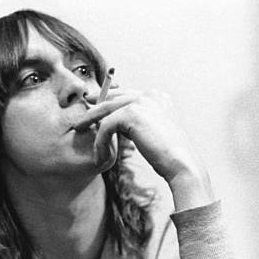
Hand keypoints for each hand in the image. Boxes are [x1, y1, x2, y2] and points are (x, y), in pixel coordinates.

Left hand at [74, 88, 213, 209]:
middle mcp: (150, 94)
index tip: (92, 108)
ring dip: (91, 121)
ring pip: (106, 109)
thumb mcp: (153, 133)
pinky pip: (107, 125)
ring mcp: (141, 101)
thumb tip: (120, 123)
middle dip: (94, 106)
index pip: (125, 94)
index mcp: (157, 96)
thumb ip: (139, 123)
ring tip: (78, 129)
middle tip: (80, 116)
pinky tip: (99, 154)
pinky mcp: (132, 113)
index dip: (106, 101)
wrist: (180, 163)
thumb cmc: (168, 156)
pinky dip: (100, 140)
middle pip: (113, 97)